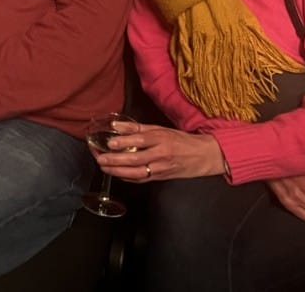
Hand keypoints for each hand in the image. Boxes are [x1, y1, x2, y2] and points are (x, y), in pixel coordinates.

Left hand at [93, 125, 224, 181]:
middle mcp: (161, 154)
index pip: (140, 140)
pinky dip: (128, 178)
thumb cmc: (181, 140)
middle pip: (135, 159)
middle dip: (115, 160)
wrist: (204, 156)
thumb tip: (116, 126)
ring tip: (104, 168)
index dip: (123, 142)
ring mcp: (161, 168)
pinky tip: (117, 174)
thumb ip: (137, 128)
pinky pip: (142, 179)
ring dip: (118, 171)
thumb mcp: (161, 129)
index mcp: (161, 138)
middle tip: (100, 158)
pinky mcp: (161, 178)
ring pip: (137, 173)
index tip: (109, 143)